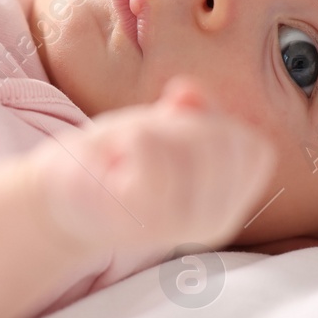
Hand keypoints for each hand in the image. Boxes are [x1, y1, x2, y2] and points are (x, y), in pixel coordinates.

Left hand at [31, 77, 276, 285]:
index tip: (178, 129)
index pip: (254, 149)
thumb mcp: (168, 128)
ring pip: (188, 142)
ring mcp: (178, 225)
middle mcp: (215, 223)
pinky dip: (131, 139)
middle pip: (224, 141)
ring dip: (152, 130)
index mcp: (231, 204)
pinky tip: (117, 158)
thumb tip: (187, 92)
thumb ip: (192, 111)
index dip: (219, 123)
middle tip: (145, 137)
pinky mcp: (138, 217)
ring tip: (128, 149)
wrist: (63, 197)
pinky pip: (150, 150)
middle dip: (184, 124)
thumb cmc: (120, 160)